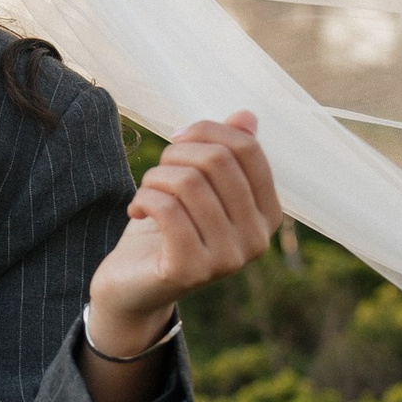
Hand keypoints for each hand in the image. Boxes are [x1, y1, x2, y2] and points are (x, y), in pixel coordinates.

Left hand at [85, 110, 281, 357]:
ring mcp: (228, 259)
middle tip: (157, 173)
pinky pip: (167, 209)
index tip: (178, 139)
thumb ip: (226, 153)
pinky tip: (137, 210)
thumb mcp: (198, 186)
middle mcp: (257, 240)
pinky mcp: (191, 270)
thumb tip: (247, 116)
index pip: (248, 149)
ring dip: (155, 178)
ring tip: (146, 194)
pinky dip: (144, 199)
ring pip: (188, 182)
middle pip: (217, 161)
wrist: (134, 285)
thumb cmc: (168, 229)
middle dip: (176, 154)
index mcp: (268, 214)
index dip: (206, 130)